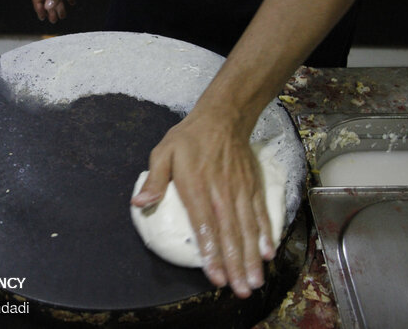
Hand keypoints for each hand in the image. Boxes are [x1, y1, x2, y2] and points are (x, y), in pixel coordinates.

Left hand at [131, 108, 275, 298]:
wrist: (223, 117)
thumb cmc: (189, 138)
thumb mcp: (163, 152)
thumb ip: (154, 179)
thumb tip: (140, 203)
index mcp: (196, 187)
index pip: (205, 226)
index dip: (211, 253)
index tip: (216, 277)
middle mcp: (221, 193)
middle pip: (230, 233)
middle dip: (235, 265)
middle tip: (240, 290)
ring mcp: (240, 191)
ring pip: (247, 228)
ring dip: (251, 257)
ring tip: (254, 281)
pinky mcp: (253, 187)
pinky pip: (260, 213)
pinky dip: (265, 234)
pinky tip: (267, 253)